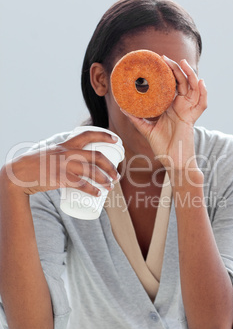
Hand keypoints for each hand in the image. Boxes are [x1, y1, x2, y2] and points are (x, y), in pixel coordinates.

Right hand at [2, 131, 119, 195]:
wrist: (20, 173)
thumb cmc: (37, 164)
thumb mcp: (52, 152)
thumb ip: (65, 154)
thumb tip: (80, 160)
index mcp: (66, 144)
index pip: (89, 135)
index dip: (105, 135)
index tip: (116, 140)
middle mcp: (68, 153)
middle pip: (97, 156)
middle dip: (110, 166)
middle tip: (117, 175)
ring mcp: (64, 165)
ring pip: (92, 171)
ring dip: (105, 180)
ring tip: (110, 186)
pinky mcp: (60, 178)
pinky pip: (81, 184)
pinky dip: (92, 190)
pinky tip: (98, 194)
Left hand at [121, 57, 206, 170]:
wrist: (173, 161)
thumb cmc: (162, 146)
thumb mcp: (146, 129)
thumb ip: (136, 118)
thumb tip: (122, 107)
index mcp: (171, 106)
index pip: (171, 85)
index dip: (167, 72)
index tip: (157, 61)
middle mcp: (181, 106)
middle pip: (182, 82)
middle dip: (175, 69)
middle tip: (164, 58)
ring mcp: (188, 111)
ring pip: (193, 88)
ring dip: (190, 74)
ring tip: (183, 63)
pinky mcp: (192, 119)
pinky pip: (201, 104)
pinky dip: (203, 93)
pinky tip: (201, 82)